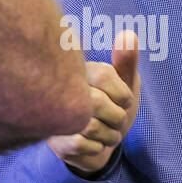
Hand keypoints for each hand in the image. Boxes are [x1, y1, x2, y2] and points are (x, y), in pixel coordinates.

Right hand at [47, 31, 140, 175]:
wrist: (98, 145)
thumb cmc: (113, 108)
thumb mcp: (125, 83)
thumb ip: (126, 62)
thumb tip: (128, 34)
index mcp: (78, 69)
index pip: (103, 75)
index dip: (122, 93)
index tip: (125, 101)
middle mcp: (61, 88)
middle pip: (98, 102)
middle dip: (118, 118)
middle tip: (118, 120)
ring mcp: (55, 115)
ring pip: (90, 126)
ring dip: (109, 135)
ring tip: (106, 132)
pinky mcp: (53, 139)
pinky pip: (80, 144)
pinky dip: (96, 148)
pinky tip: (93, 144)